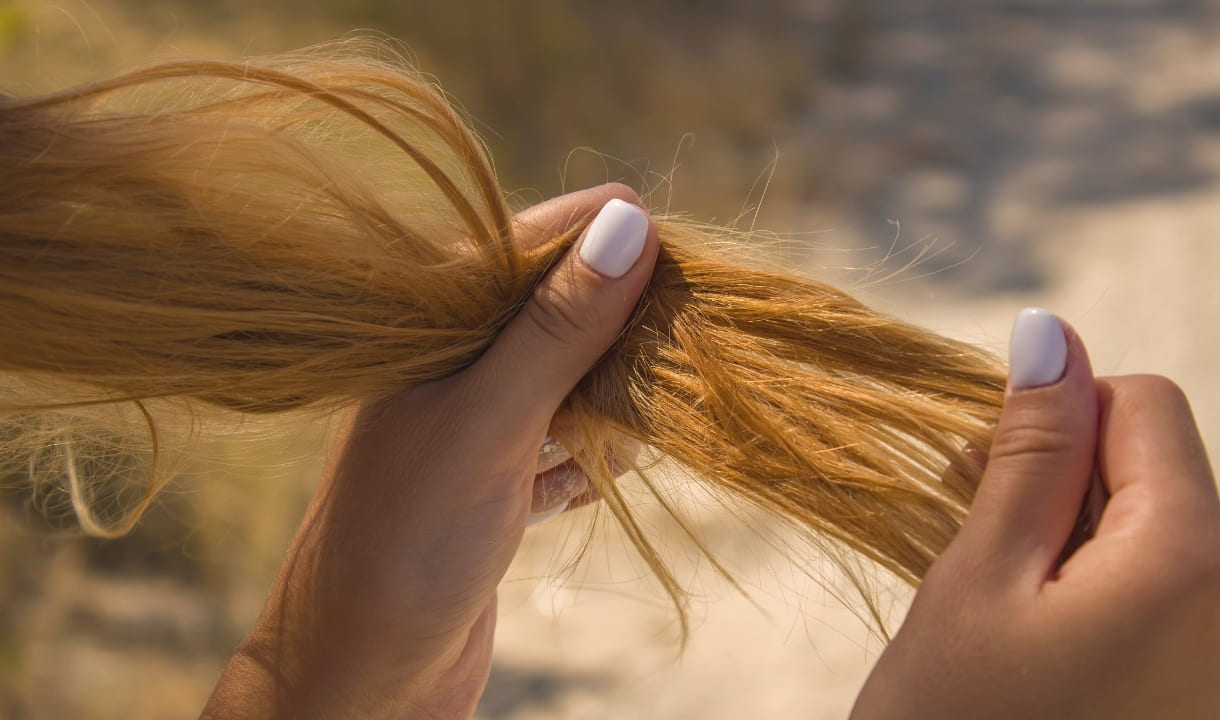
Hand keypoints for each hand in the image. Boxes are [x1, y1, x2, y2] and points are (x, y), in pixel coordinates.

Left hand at [202, 184, 658, 718]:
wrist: (360, 679)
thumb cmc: (405, 543)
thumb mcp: (488, 423)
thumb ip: (556, 327)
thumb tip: (630, 220)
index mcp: (428, 324)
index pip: (532, 244)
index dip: (608, 242)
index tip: (686, 256)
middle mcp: (451, 363)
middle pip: (561, 311)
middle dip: (622, 328)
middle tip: (676, 349)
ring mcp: (474, 424)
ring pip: (570, 380)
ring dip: (614, 400)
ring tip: (640, 422)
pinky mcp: (495, 481)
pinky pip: (565, 444)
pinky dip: (591, 458)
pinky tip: (600, 476)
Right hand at [852, 309, 1219, 718]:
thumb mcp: (979, 579)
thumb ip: (1029, 452)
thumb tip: (1050, 332)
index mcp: (1194, 561)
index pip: (1145, 405)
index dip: (1057, 419)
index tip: (985, 474)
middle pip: (1159, 468)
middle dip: (1064, 480)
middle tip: (977, 538)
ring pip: (1156, 530)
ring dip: (1071, 536)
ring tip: (1000, 596)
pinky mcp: (1197, 683)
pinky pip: (1163, 592)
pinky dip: (1095, 588)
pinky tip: (1037, 633)